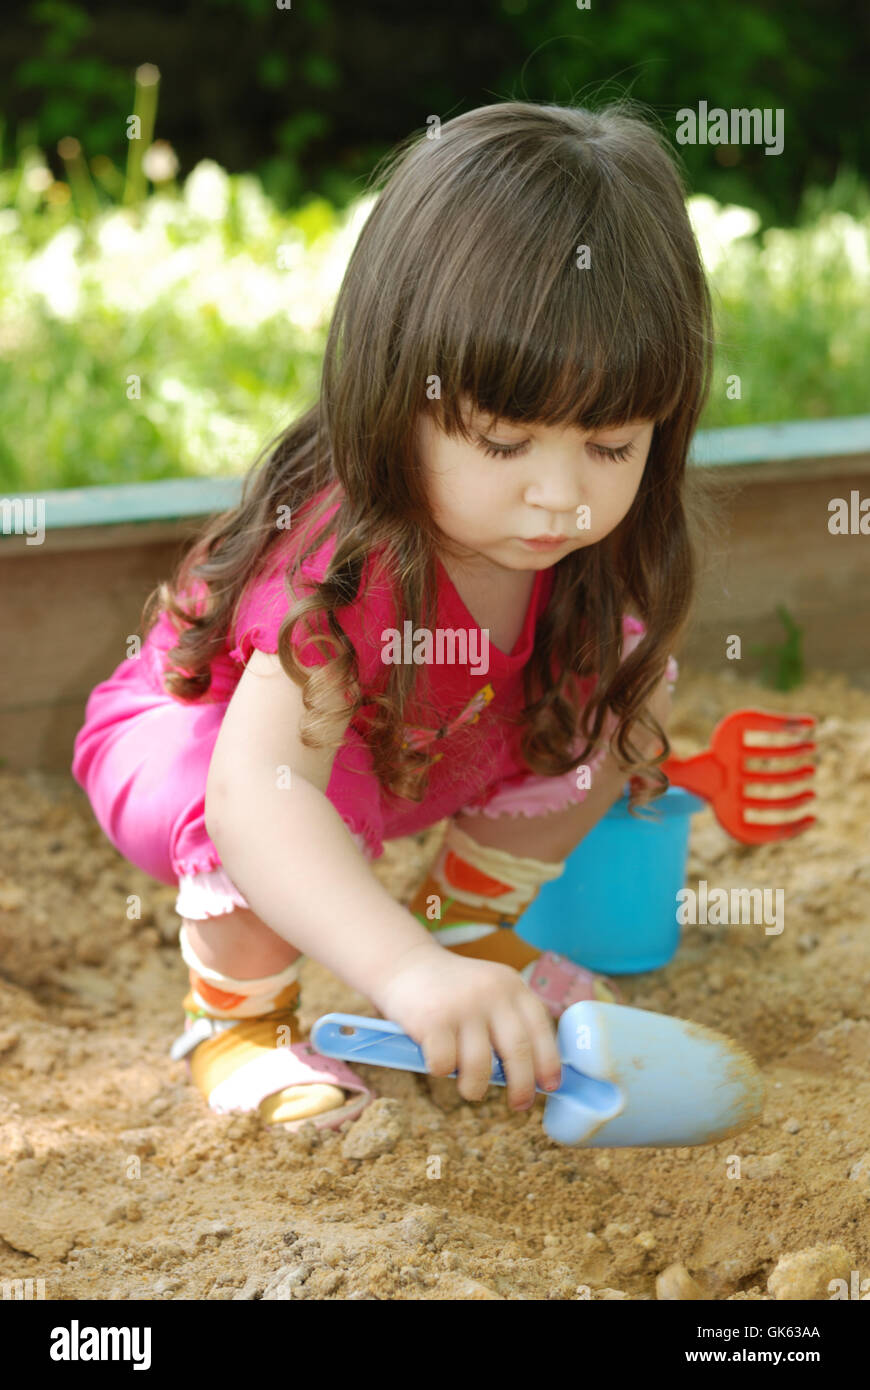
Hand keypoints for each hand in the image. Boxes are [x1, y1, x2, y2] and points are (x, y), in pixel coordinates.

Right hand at [372, 941, 562, 1110]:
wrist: (406, 964)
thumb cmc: (452, 990)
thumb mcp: (489, 990)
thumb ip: (510, 1020)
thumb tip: (533, 1075)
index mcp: (511, 985)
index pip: (540, 1028)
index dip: (549, 1062)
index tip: (550, 1086)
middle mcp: (491, 992)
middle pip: (518, 1051)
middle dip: (522, 1086)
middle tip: (519, 1104)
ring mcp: (462, 1006)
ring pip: (480, 1067)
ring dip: (476, 1088)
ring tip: (470, 1088)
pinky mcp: (433, 1020)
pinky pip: (446, 1066)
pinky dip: (443, 1071)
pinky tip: (438, 1059)